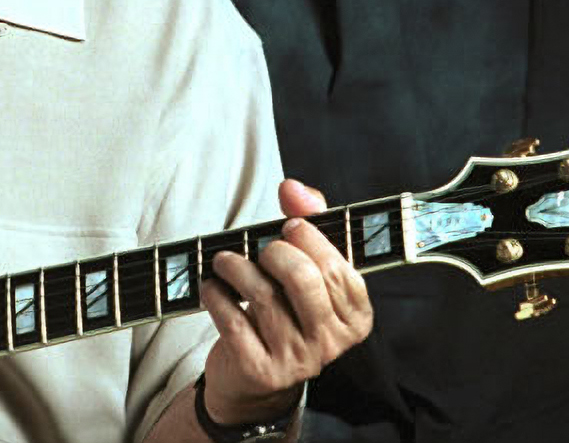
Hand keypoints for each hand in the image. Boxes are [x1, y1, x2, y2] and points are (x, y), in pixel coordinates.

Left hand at [198, 179, 372, 424]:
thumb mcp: (307, 270)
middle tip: (259, 248)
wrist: (254, 381)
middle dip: (274, 251)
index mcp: (355, 317)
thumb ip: (309, 222)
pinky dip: (215, 295)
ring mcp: (297, 361)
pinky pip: (232, 319)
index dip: (309, 238)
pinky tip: (213, 287)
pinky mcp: (260, 371)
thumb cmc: (285, 312)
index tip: (288, 226)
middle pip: (303, 278)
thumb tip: (294, 188)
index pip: (336, 268)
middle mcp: (332, 343)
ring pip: (262, 296)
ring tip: (225, 261)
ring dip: (235, 267)